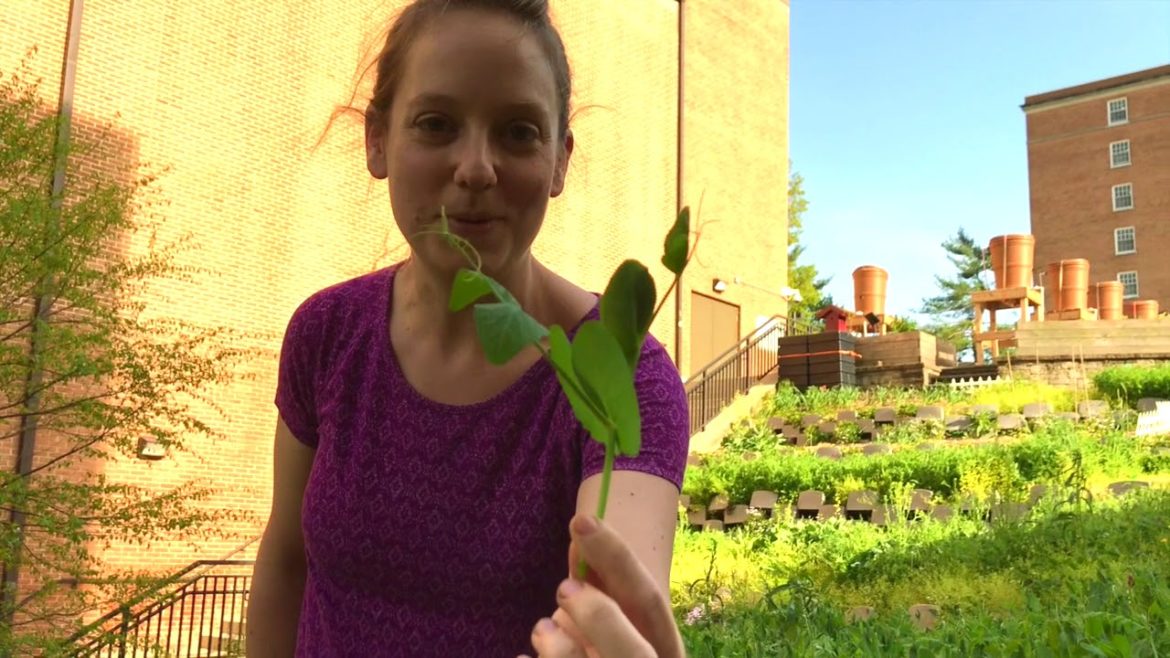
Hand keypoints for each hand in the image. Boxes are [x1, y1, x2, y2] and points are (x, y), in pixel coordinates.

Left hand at [519, 515, 684, 657]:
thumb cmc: (612, 650)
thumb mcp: (619, 624)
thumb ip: (603, 589)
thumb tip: (579, 538)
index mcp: (665, 650)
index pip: (649, 599)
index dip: (617, 556)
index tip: (580, 521)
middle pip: (635, 655)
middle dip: (599, 619)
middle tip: (564, 588)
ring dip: (560, 652)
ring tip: (541, 630)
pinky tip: (522, 657)